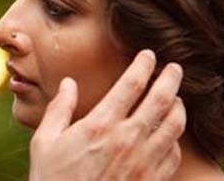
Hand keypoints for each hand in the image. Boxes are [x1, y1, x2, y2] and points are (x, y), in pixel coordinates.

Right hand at [28, 50, 185, 180]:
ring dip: (179, 108)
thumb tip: (69, 84)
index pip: (131, 85)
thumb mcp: (44, 141)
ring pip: (174, 126)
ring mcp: (143, 162)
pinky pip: (174, 155)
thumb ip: (59, 109)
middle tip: (176, 68)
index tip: (149, 55)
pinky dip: (175, 140)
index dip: (144, 65)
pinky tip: (170, 135)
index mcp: (100, 125)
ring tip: (177, 99)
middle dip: (171, 79)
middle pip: (161, 100)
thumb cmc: (52, 179)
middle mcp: (127, 140)